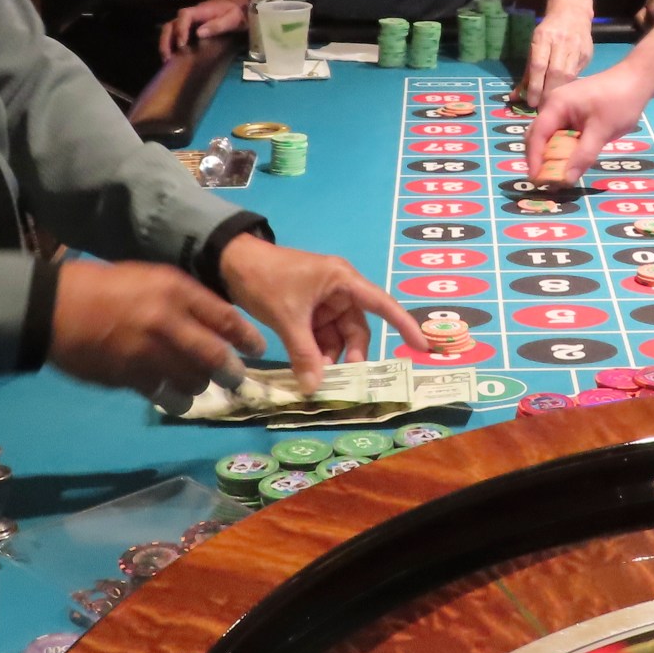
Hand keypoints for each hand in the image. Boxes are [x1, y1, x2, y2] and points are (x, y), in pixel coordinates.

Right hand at [48, 259, 264, 394]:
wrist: (54, 307)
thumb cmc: (103, 287)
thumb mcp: (149, 277)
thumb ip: (182, 299)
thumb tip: (215, 322)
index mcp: (174, 290)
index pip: (224, 317)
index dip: (246, 336)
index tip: (259, 348)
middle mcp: (167, 321)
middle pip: (215, 356)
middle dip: (232, 372)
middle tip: (238, 379)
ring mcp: (148, 352)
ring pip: (193, 381)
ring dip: (202, 386)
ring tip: (201, 386)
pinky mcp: (130, 377)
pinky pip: (165, 395)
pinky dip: (175, 398)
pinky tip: (176, 398)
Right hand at [159, 0, 245, 58]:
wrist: (233, 8)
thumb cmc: (233, 14)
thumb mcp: (232, 18)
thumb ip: (218, 25)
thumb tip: (199, 33)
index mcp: (200, 11)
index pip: (185, 16)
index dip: (181, 29)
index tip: (182, 44)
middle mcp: (189, 17)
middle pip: (170, 24)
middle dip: (166, 40)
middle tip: (168, 57)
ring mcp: (186, 24)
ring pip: (168, 31)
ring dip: (165, 44)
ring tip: (167, 61)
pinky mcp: (186, 31)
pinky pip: (173, 37)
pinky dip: (169, 47)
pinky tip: (171, 60)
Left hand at [219, 234, 428, 386]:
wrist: (230, 264)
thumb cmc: (266, 279)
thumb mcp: (287, 317)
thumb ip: (304, 353)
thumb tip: (315, 388)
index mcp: (343, 281)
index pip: (382, 304)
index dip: (404, 325)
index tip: (422, 347)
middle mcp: (340, 290)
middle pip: (357, 328)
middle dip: (351, 354)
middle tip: (342, 381)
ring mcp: (324, 302)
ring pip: (339, 336)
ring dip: (330, 357)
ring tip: (316, 377)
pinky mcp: (309, 310)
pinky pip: (322, 336)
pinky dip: (317, 353)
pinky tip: (308, 369)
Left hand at [517, 12, 593, 107]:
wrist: (572, 13)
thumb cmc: (548, 32)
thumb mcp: (534, 45)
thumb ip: (527, 72)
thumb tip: (515, 96)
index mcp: (544, 37)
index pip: (539, 65)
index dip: (535, 86)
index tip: (531, 102)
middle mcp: (561, 41)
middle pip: (556, 72)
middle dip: (548, 93)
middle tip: (542, 108)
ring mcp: (577, 47)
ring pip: (569, 75)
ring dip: (560, 92)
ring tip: (553, 105)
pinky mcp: (587, 53)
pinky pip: (579, 74)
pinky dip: (571, 86)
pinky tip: (566, 95)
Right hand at [527, 63, 651, 188]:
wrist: (638, 80)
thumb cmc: (619, 102)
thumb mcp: (602, 130)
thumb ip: (583, 155)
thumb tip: (566, 180)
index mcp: (556, 105)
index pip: (536, 135)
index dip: (534, 158)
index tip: (536, 180)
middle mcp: (554, 106)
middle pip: (538, 136)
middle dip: (540, 158)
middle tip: (546, 182)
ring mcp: (563, 109)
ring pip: (550, 137)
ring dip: (552, 155)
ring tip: (556, 176)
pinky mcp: (573, 114)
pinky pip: (562, 134)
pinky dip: (563, 149)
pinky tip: (569, 162)